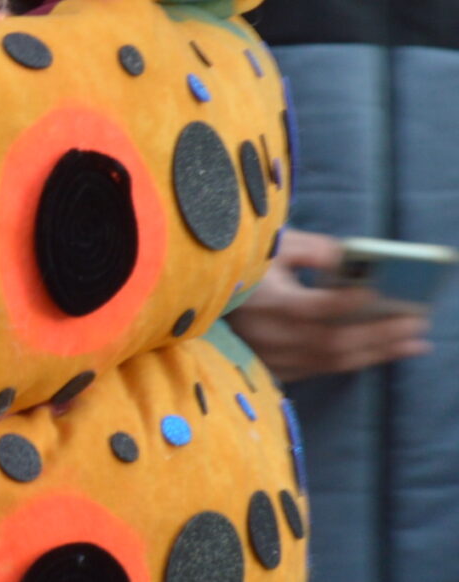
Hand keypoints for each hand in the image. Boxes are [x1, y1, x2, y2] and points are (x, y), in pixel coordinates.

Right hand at [228, 229, 432, 381]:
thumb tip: (347, 258)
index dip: (351, 301)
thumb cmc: (235, 263)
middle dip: (381, 333)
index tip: (383, 292)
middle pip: (334, 340)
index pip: (316, 306)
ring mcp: (271, 356)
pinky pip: (321, 368)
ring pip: (333, 359)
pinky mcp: (273, 367)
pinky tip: (379, 352)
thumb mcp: (266, 245)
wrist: (195, 290)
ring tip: (414, 342)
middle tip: (418, 324)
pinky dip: (353, 360)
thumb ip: (308, 249)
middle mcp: (268, 335)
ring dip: (377, 352)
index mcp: (262, 301)